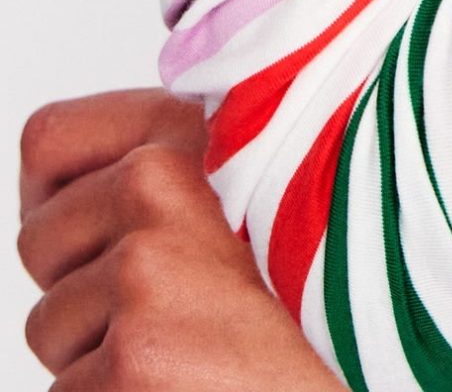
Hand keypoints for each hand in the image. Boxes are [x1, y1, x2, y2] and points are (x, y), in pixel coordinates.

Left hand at [18, 89, 334, 390]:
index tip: (101, 229)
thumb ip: (184, 166)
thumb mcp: (265, 185)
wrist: (362, 370)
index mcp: (193, 133)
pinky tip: (187, 386)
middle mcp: (161, 186)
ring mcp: (143, 275)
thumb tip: (83, 183)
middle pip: (40, 242)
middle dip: (83, 285)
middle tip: (170, 304)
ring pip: (51, 326)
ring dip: (100, 350)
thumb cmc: (320, 292)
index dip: (63, 194)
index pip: (50, 141)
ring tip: (191, 346)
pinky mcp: (129, 360)